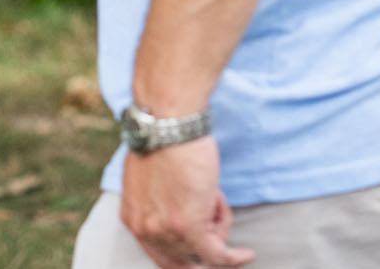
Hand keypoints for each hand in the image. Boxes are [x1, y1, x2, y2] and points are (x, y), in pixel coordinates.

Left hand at [119, 137, 252, 267]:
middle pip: (182, 256)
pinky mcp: (191, 227)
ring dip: (218, 224)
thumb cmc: (163, 139)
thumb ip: (155, 202)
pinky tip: (247, 254)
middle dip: (201, 246)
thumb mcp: (148, 178)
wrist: (168, 123)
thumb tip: (174, 211)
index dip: (180, 254)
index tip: (196, 252)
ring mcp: (167, 232)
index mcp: (132, 217)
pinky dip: (235, 257)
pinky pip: (219, 254)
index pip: (157, 253)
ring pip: (206, 248)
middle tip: (218, 240)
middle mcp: (145, 230)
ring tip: (214, 191)